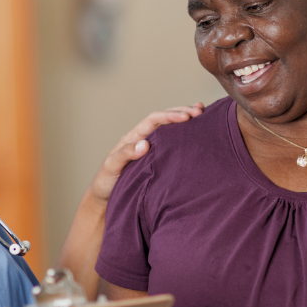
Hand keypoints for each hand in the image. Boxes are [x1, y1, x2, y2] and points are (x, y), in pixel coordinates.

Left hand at [88, 104, 203, 203]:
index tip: (186, 117)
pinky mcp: (156, 156)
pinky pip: (171, 141)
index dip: (170, 116)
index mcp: (133, 137)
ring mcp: (151, 147)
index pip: (154, 120)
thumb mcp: (111, 167)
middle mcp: (143, 138)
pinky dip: (183, 133)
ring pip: (169, 127)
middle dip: (182, 111)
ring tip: (202, 112)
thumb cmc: (106, 182)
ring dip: (184, 118)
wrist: (105, 195)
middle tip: (199, 111)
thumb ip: (125, 154)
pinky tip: (195, 129)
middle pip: (164, 119)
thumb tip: (145, 144)